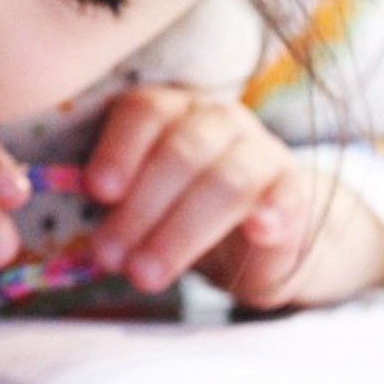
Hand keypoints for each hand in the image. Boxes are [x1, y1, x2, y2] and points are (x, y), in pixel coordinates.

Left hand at [84, 86, 383, 307]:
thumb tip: (87, 236)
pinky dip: (271, 212)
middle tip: (110, 256)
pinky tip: (258, 231)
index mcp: (170, 109)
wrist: (259, 231)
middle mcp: (216, 119)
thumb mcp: (142, 200)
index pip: (144, 112)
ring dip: (181, 232)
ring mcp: (261, 149)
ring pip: (225, 180)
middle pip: (180, 152)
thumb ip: (115, 203)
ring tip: (147, 274)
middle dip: (140, 209)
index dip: (119, 150)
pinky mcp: (296, 188)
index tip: (97, 191)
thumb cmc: (180, 208)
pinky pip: (286, 195)